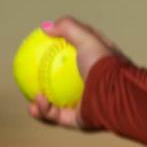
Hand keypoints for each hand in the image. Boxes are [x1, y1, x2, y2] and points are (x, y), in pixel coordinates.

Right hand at [27, 16, 125, 130]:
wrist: (116, 96)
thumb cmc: (105, 65)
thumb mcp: (88, 39)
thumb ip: (68, 28)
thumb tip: (45, 26)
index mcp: (100, 66)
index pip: (80, 56)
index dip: (62, 51)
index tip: (43, 48)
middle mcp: (94, 85)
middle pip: (66, 83)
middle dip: (47, 82)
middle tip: (30, 77)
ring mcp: (87, 103)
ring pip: (57, 104)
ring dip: (41, 102)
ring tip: (32, 97)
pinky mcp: (80, 119)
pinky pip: (56, 117)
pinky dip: (44, 111)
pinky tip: (35, 104)